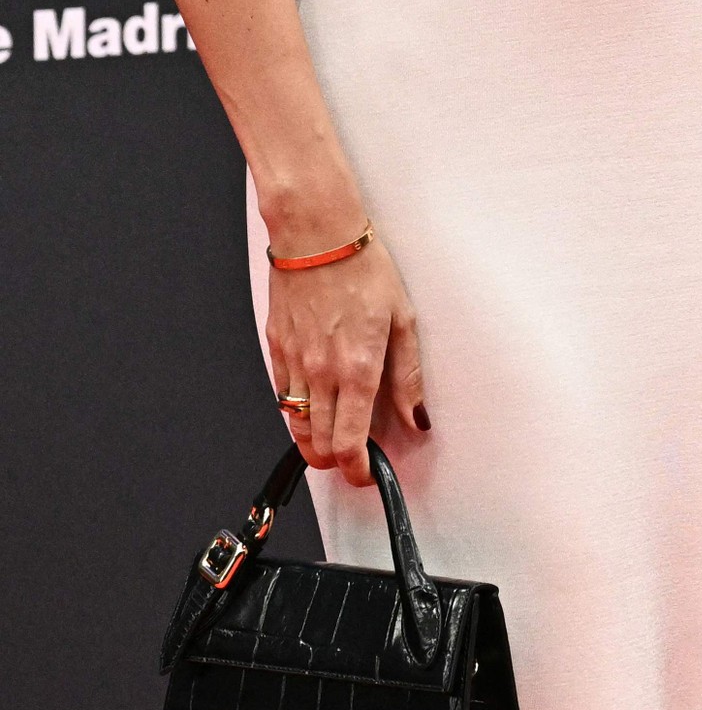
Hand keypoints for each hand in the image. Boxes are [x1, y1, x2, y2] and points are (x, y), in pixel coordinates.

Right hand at [266, 234, 428, 484]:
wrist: (317, 236)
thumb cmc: (362, 269)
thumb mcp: (403, 320)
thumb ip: (407, 376)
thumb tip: (417, 417)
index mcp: (357, 370)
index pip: (350, 443)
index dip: (358, 470)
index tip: (367, 473)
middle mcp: (321, 374)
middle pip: (320, 445)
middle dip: (337, 462)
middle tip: (354, 458)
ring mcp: (294, 363)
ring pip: (297, 427)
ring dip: (314, 443)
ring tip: (333, 441)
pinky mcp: (276, 349)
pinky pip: (282, 397)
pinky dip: (296, 413)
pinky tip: (313, 406)